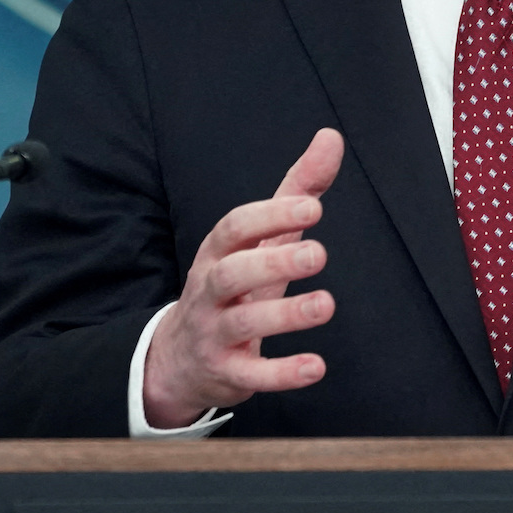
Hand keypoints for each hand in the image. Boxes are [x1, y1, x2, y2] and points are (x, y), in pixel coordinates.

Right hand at [142, 128, 343, 427]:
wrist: (181, 358)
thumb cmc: (233, 286)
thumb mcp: (260, 240)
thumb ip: (295, 192)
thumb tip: (331, 137)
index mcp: (218, 252)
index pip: (234, 227)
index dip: (270, 216)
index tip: (313, 208)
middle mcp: (210, 290)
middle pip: (232, 273)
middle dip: (273, 262)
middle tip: (319, 254)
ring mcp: (214, 333)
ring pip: (242, 323)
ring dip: (285, 315)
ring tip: (326, 304)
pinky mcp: (226, 372)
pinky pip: (250, 374)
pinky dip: (281, 373)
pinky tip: (315, 367)